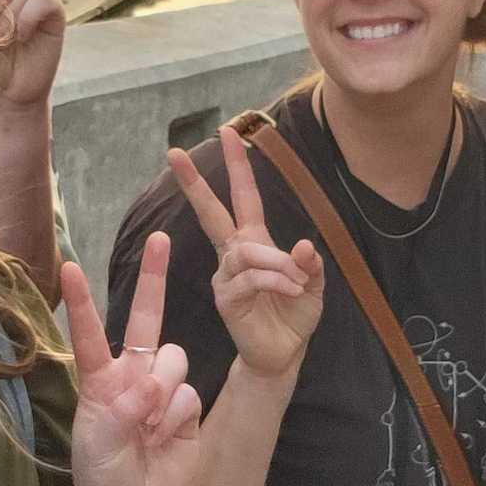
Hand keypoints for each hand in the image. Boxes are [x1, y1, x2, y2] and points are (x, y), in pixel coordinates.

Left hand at [62, 243, 204, 485]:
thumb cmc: (106, 481)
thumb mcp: (98, 448)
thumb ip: (120, 413)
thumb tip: (150, 387)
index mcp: (99, 383)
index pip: (89, 336)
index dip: (83, 303)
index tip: (69, 266)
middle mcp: (131, 377)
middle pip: (145, 320)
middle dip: (154, 279)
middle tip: (162, 238)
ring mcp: (162, 390)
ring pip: (173, 357)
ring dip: (162, 389)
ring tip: (149, 427)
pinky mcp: (187, 408)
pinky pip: (188, 393)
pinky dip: (176, 417)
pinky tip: (165, 439)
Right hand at [166, 127, 325, 376]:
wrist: (284, 353)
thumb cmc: (294, 315)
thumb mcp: (312, 284)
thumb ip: (309, 264)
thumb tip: (302, 245)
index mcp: (254, 241)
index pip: (243, 196)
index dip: (237, 165)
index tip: (228, 131)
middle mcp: (235, 254)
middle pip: (212, 211)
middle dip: (195, 182)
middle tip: (173, 153)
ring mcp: (227, 275)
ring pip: (247, 251)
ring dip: (277, 264)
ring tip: (297, 283)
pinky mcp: (226, 298)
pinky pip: (250, 278)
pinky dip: (276, 281)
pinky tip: (291, 291)